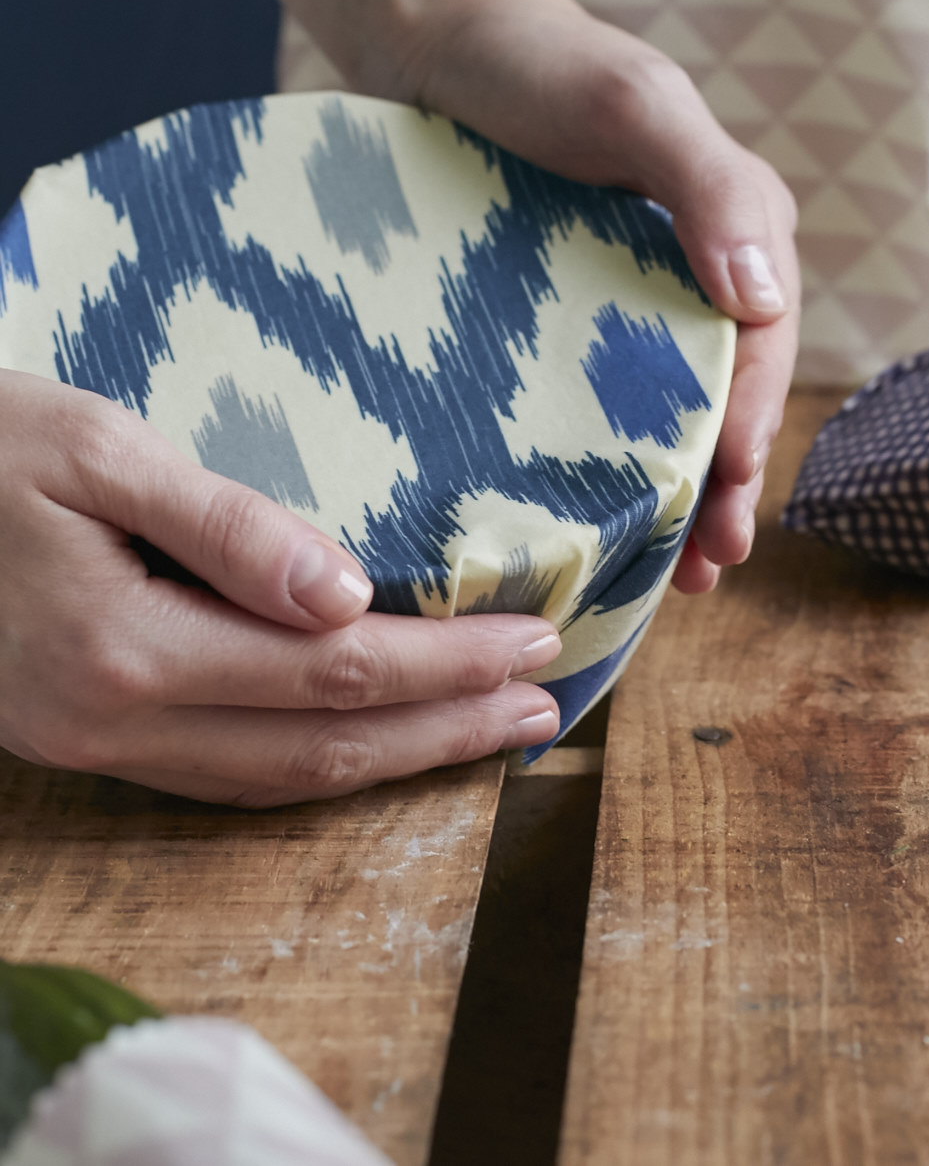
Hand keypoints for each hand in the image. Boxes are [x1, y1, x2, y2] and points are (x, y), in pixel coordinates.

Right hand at [0, 372, 559, 805]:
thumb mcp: (97, 451)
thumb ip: (225, 527)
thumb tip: (347, 590)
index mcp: (129, 648)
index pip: (334, 671)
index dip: (445, 662)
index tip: (532, 639)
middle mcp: (116, 719)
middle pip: (320, 746)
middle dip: (444, 727)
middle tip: (545, 706)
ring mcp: (94, 741)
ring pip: (275, 779)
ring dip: (391, 762)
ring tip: (484, 737)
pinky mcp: (81, 734)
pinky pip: (222, 775)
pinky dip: (312, 766)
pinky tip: (362, 747)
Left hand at [410, 5, 799, 593]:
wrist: (433, 43)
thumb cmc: (536, 64)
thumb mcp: (633, 108)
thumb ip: (709, 190)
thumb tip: (760, 305)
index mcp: (734, 224)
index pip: (764, 343)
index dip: (754, 421)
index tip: (729, 489)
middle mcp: (692, 270)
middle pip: (725, 395)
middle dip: (725, 485)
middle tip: (706, 566)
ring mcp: (626, 299)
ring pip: (667, 412)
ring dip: (677, 494)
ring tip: (670, 573)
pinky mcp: (563, 318)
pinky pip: (598, 400)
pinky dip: (606, 465)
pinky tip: (591, 519)